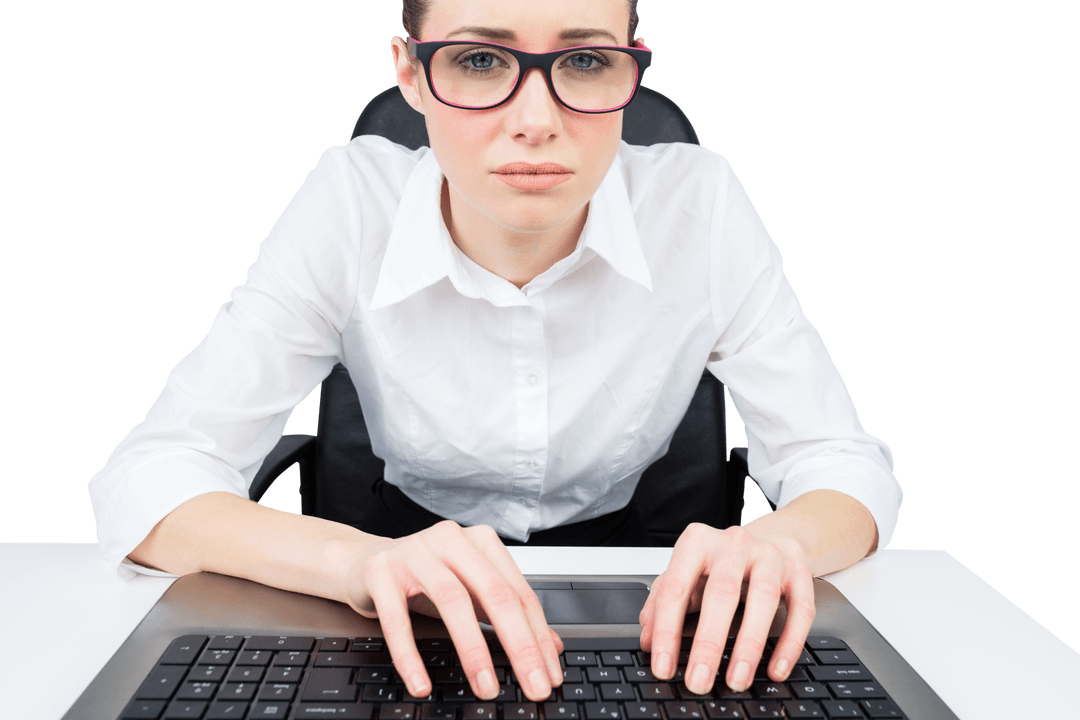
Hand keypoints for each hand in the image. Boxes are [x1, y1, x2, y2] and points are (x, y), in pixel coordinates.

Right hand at [340, 520, 563, 700]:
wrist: (364, 562)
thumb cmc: (424, 578)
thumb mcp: (470, 591)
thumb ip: (509, 614)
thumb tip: (551, 647)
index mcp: (480, 541)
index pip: (518, 592)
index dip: (538, 635)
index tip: (549, 672)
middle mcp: (451, 539)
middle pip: (495, 593)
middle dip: (519, 644)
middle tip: (533, 684)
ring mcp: (414, 551)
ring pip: (452, 601)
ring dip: (473, 650)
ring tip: (486, 687)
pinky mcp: (381, 570)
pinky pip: (397, 619)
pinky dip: (411, 656)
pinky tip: (422, 683)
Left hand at [638, 523, 815, 694]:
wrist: (769, 540)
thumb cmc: (719, 565)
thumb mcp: (685, 576)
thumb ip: (661, 604)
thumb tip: (648, 641)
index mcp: (697, 542)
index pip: (676, 588)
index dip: (667, 631)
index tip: (663, 667)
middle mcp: (734, 543)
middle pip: (721, 593)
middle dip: (708, 643)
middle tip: (698, 681)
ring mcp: (770, 555)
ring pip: (764, 598)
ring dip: (749, 645)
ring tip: (736, 680)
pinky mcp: (799, 571)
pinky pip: (800, 609)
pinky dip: (789, 643)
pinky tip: (775, 669)